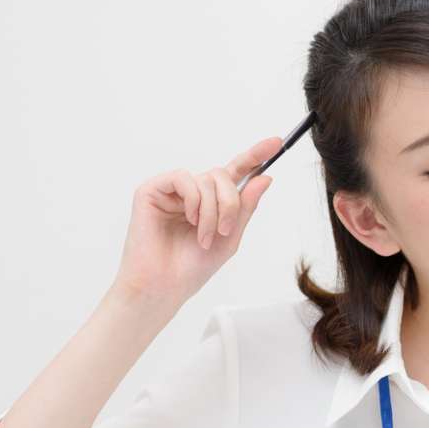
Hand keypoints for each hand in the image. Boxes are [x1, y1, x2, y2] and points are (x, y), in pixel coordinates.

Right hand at [111, 135, 283, 307]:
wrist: (164, 285)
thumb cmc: (193, 267)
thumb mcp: (231, 237)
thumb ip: (246, 206)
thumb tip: (265, 177)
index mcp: (211, 203)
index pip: (236, 173)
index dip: (255, 157)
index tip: (277, 143)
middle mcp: (192, 193)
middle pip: (223, 175)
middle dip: (231, 203)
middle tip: (225, 230)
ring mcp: (172, 191)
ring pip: (205, 179)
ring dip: (212, 211)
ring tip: (204, 237)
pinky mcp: (151, 190)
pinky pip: (183, 178)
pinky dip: (192, 199)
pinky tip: (188, 218)